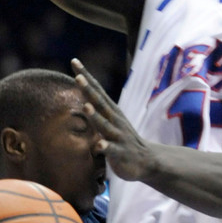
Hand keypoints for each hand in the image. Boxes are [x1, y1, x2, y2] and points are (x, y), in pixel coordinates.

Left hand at [71, 57, 150, 181]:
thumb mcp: (110, 123)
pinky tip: (99, 145)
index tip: (74, 61)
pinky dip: (106, 146)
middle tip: (78, 77)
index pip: (96, 90)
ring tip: (86, 106)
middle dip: (88, 90)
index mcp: (110, 112)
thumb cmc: (123, 141)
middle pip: (99, 102)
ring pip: (104, 125)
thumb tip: (82, 99)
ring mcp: (118, 136)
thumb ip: (98, 112)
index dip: (86, 77)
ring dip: (95, 116)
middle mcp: (114, 120)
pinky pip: (112, 150)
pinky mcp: (121, 152)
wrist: (147, 161)